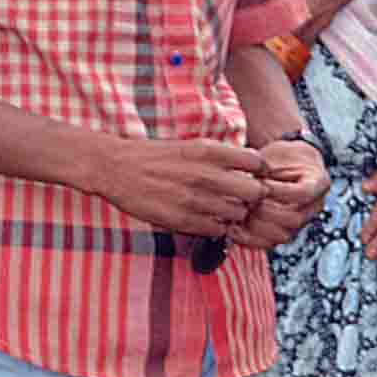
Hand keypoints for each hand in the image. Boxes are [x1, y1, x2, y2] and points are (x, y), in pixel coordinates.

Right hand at [93, 136, 271, 237]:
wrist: (116, 167)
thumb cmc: (156, 156)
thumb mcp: (191, 146)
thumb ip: (221, 156)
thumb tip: (252, 165)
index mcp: (209, 152)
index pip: (257, 162)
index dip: (260, 171)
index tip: (254, 175)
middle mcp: (206, 175)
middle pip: (255, 192)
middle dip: (254, 196)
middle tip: (243, 197)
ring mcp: (195, 199)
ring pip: (238, 214)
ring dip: (234, 214)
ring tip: (222, 209)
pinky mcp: (183, 220)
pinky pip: (217, 230)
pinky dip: (217, 227)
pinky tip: (207, 219)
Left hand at [233, 136, 327, 251]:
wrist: (285, 167)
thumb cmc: (280, 158)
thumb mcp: (275, 155)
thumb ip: (263, 167)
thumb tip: (245, 183)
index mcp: (318, 182)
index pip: (303, 193)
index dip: (278, 191)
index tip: (260, 182)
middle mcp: (314, 206)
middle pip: (294, 219)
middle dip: (264, 210)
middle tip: (247, 199)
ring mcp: (301, 223)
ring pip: (282, 236)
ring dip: (256, 225)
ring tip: (241, 211)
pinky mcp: (284, 233)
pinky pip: (269, 244)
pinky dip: (249, 239)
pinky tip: (234, 226)